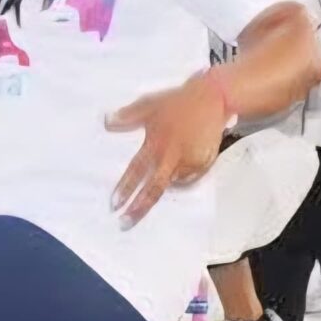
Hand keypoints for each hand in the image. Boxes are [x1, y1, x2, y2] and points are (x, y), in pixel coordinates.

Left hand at [104, 75, 227, 226]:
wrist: (214, 98)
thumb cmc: (179, 101)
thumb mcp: (148, 104)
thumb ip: (127, 116)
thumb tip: (106, 122)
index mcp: (155, 143)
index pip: (136, 172)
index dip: (124, 189)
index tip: (114, 205)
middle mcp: (171, 156)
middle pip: (153, 188)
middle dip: (138, 208)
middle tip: (125, 223)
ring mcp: (189, 162)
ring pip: (171, 185)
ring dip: (159, 192)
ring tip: (146, 201)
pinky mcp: (204, 164)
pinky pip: (188, 180)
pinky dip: (179, 183)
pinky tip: (173, 181)